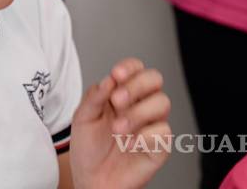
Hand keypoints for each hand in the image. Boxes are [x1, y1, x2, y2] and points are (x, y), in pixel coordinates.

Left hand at [69, 59, 171, 188]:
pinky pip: (164, 132)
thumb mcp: (82, 118)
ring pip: (162, 102)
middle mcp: (139, 105)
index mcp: (121, 93)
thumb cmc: (88, 148)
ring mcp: (151, 125)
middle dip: (136, 85)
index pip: (135, 69)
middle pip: (154, 79)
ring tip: (118, 129)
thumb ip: (94, 96)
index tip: (116, 74)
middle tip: (117, 101)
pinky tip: (129, 143)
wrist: (91, 180)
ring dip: (138, 112)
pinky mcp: (159, 146)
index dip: (130, 67)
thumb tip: (109, 80)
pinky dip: (145, 135)